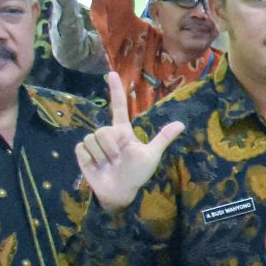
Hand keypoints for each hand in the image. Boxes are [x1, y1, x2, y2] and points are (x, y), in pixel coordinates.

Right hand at [74, 72, 184, 212]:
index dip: (116, 91)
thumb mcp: (151, 155)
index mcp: (124, 131)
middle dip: (111, 146)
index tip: (112, 74)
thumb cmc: (137, 173)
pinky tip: (97, 166)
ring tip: (109, 164)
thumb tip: (181, 124)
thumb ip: (162, 138)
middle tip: (118, 159)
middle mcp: (108, 134)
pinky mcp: (83, 154)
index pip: (119, 107)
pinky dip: (91, 159)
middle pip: (104, 130)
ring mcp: (94, 144)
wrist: (121, 192)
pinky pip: (83, 148)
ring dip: (103, 155)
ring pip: (93, 139)